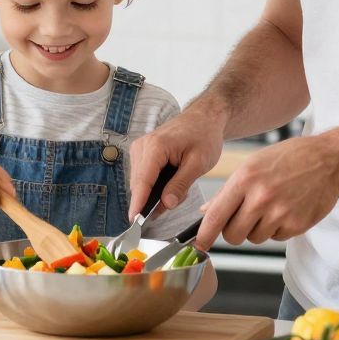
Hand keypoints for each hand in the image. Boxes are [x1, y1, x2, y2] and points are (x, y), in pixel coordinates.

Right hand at [127, 104, 225, 220]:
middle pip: (139, 184)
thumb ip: (181, 184)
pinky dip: (156, 184)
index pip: (143, 181)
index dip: (138, 203)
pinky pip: (144, 176)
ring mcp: (140, 148)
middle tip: (180, 198)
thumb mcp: (199, 163)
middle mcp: (142, 146)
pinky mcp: (142, 152)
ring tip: (181, 185)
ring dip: (157, 192)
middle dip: (155, 199)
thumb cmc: (204, 135)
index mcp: (156, 147)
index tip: (134, 221)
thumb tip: (167, 204)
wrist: (204, 118)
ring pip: (141, 182)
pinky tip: (173, 181)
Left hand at [195, 135, 338, 249]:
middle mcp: (260, 197)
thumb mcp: (254, 163)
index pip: (216, 216)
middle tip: (242, 219)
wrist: (330, 160)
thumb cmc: (290, 158)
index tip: (198, 245)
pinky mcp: (296, 225)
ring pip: (254, 238)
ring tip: (270, 207)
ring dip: (257, 229)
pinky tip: (286, 209)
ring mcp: (279, 213)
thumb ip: (229, 190)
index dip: (204, 235)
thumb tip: (207, 211)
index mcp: (245, 179)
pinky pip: (275, 238)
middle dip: (233, 232)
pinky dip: (277, 229)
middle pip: (233, 235)